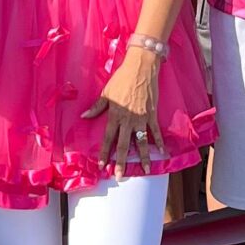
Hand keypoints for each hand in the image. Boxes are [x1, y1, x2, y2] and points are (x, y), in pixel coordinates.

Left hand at [83, 47, 162, 178]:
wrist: (141, 68)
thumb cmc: (121, 79)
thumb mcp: (106, 93)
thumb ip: (96, 107)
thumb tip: (83, 116)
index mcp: (115, 115)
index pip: (108, 139)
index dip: (105, 154)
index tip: (102, 166)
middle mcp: (128, 120)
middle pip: (123, 145)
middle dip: (121, 162)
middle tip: (119, 176)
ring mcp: (141, 119)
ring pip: (141, 142)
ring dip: (143, 157)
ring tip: (146, 169)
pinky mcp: (151, 115)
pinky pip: (155, 131)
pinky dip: (158, 142)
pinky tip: (161, 152)